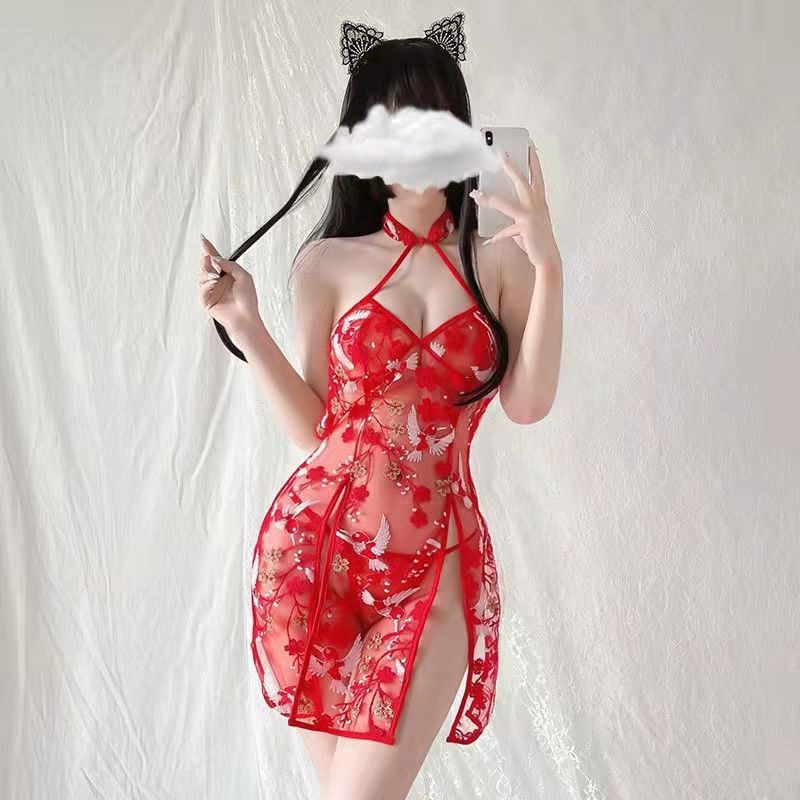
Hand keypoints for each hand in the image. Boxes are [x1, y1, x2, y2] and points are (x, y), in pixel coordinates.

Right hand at [197, 235, 261, 335]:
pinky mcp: (206, 300)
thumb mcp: (244, 276)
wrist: (245, 317)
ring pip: (202, 275)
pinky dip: (207, 284)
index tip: (203, 240)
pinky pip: (202, 288)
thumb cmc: (248, 300)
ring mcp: (212, 291)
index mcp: (227, 275)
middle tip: (208, 259)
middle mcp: (218, 282)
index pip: (216, 260)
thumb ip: (231, 265)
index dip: (209, 250)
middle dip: (206, 260)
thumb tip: (216, 259)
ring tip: (215, 277)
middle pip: (206, 265)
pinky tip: (213, 284)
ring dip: (207, 273)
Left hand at [469, 140, 561, 268]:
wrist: (547, 258)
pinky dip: (497, 237)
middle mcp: (537, 205)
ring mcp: (531, 216)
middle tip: (501, 154)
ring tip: (477, 195)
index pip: (537, 176)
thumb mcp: (528, 222)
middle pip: (523, 182)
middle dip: (512, 167)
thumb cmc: (536, 239)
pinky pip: (506, 231)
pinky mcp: (526, 229)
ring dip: (490, 199)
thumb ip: (517, 213)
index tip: (529, 145)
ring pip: (508, 204)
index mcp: (539, 201)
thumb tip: (500, 208)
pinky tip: (489, 241)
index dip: (533, 160)